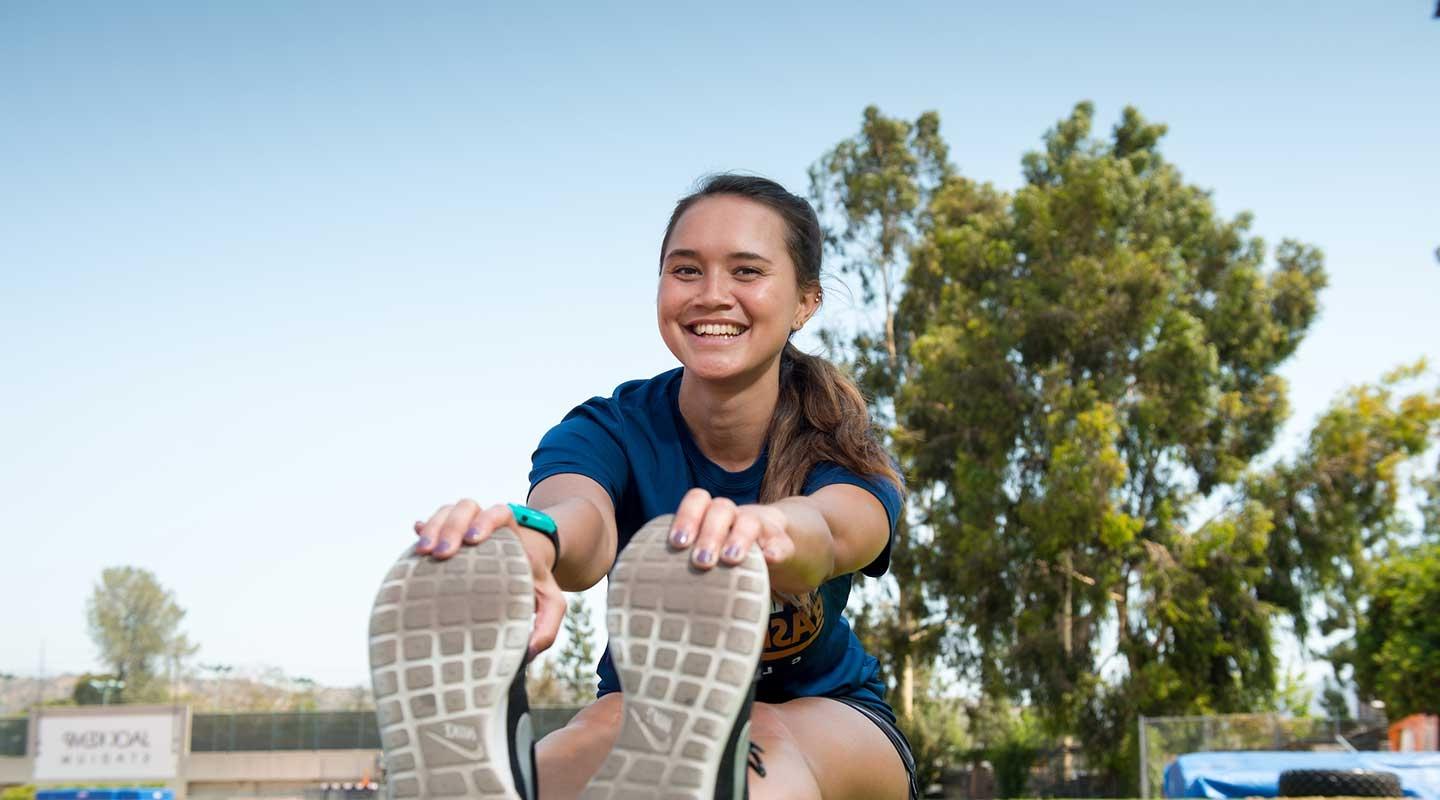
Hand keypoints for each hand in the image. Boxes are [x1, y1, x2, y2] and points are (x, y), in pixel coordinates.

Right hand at [413, 499, 564, 659]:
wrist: (525, 574)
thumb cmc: (536, 590)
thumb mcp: (550, 606)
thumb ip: (547, 629)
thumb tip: (526, 653)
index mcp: (512, 537)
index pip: (500, 512)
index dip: (486, 520)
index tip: (474, 541)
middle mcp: (486, 527)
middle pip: (467, 507)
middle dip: (451, 525)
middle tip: (442, 554)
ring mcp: (464, 530)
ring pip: (446, 512)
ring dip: (433, 527)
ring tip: (423, 552)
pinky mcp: (446, 539)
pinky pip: (431, 524)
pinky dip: (422, 529)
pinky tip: (415, 541)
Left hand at [666, 488, 796, 569]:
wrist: (774, 543)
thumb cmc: (725, 553)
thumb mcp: (707, 552)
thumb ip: (685, 561)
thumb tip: (651, 592)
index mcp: (711, 514)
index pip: (697, 500)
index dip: (686, 517)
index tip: (677, 544)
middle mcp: (734, 515)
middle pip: (721, 509)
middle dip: (709, 534)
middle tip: (701, 562)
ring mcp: (760, 527)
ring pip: (750, 521)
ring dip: (738, 537)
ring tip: (730, 559)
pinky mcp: (782, 543)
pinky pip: (782, 542)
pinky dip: (776, 549)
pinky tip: (770, 559)